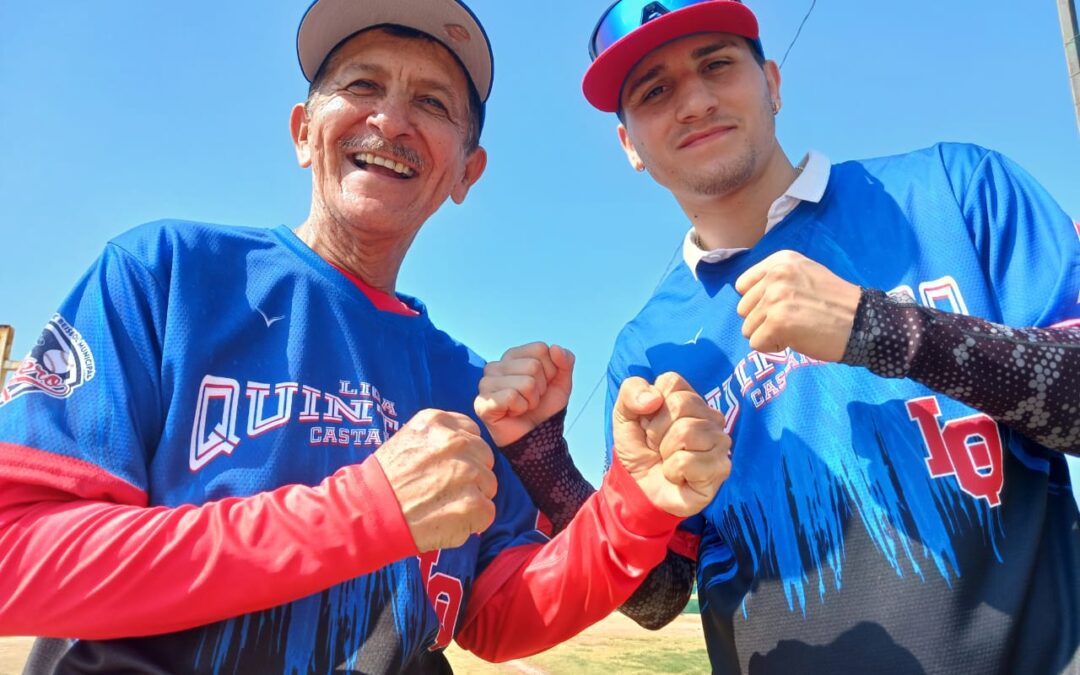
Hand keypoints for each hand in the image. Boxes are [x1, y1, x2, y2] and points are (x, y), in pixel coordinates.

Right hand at [374, 409, 496, 551]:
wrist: (369, 513)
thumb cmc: (386, 480)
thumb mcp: (409, 439)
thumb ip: (440, 438)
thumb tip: (468, 447)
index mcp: (438, 422)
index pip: (472, 433)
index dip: (463, 454)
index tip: (446, 468)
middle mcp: (456, 442)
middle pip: (485, 458)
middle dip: (471, 474)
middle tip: (443, 490)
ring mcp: (467, 472)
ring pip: (489, 485)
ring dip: (472, 498)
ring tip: (442, 506)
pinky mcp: (473, 504)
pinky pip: (487, 512)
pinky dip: (472, 522)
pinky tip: (448, 521)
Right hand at [474, 342, 574, 446]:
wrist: (536, 438)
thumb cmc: (543, 408)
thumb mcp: (562, 382)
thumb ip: (565, 361)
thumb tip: (555, 347)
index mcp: (512, 356)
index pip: (540, 349)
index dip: (550, 370)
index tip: (542, 385)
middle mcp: (495, 366)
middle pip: (533, 366)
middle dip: (540, 388)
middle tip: (531, 399)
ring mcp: (485, 384)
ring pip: (526, 383)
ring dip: (531, 400)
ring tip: (522, 407)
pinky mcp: (482, 403)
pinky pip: (512, 397)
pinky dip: (520, 408)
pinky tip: (513, 413)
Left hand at [612, 372, 730, 516]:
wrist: (640, 489)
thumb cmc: (639, 450)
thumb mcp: (624, 416)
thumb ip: (630, 392)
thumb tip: (653, 398)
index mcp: (690, 399)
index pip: (672, 382)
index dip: (651, 405)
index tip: (649, 423)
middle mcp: (711, 416)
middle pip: (680, 404)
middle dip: (657, 430)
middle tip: (658, 446)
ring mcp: (720, 442)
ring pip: (686, 431)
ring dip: (665, 452)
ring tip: (668, 460)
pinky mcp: (721, 468)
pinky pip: (687, 461)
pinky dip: (673, 471)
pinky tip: (678, 476)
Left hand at [735, 250, 861, 361]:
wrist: (863, 322)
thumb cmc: (835, 303)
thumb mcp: (804, 274)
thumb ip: (775, 280)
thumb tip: (748, 298)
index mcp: (780, 261)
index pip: (743, 286)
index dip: (758, 302)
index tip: (782, 306)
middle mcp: (775, 275)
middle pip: (743, 309)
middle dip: (763, 320)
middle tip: (793, 320)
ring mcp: (775, 299)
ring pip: (748, 329)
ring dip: (769, 335)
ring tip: (797, 329)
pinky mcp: (777, 322)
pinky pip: (756, 344)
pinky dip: (773, 347)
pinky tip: (796, 339)